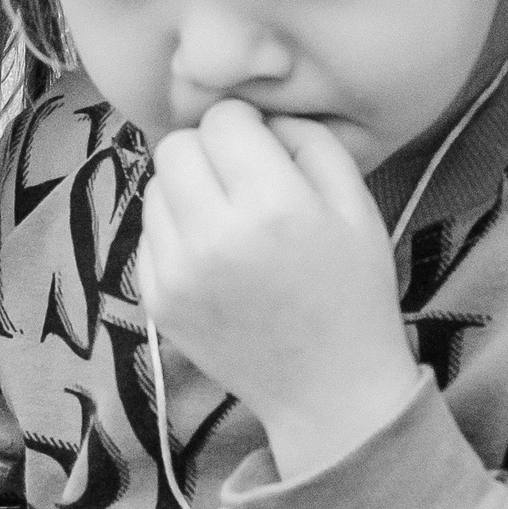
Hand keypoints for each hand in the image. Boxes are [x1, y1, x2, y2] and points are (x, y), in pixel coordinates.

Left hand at [138, 102, 424, 476]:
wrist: (329, 390)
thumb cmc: (353, 291)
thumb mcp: (357, 204)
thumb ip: (310, 140)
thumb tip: (259, 117)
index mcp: (273, 206)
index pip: (223, 120)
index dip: (245, 125)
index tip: (262, 148)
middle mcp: (215, 236)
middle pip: (176, 146)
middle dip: (208, 151)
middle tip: (242, 180)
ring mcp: (179, 272)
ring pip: (156, 186)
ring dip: (188, 190)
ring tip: (230, 221)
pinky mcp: (158, 300)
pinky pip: (149, 233)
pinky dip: (176, 232)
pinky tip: (215, 256)